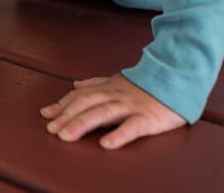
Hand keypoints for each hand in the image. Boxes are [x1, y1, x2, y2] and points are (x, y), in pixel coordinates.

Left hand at [40, 74, 186, 148]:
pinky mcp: (148, 118)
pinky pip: (132, 127)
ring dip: (83, 124)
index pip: (80, 96)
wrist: (177, 78)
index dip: (62, 105)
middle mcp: (115, 95)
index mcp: (107, 88)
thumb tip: (74, 85)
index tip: (45, 115)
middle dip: (67, 117)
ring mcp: (131, 106)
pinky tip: (106, 144)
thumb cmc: (144, 85)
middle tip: (51, 129)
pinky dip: (119, 135)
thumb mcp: (117, 80)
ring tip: (67, 136)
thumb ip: (95, 84)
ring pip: (103, 114)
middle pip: (87, 105)